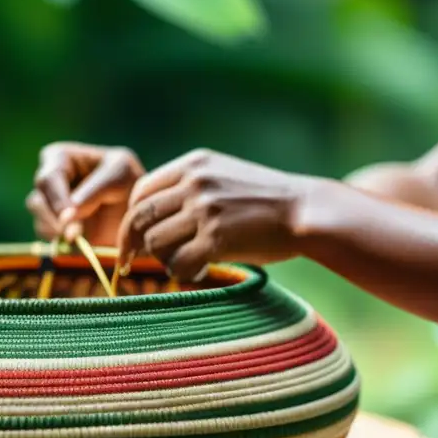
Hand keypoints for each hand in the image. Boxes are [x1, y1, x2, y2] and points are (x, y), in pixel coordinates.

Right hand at [27, 142, 144, 246]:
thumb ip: (93, 192)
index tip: (70, 218)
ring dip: (61, 233)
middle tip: (76, 235)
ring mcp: (48, 206)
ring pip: (40, 222)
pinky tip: (83, 240)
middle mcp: (49, 180)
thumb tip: (66, 216)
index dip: (57, 200)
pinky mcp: (54, 229)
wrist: (139, 209)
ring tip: (86, 234)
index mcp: (59, 157)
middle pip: (37, 202)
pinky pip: (49, 240)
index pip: (47, 178)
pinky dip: (64, 244)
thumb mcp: (120, 175)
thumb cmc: (130, 181)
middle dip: (57, 220)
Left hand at [115, 149, 310, 279]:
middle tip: (131, 262)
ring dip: (163, 260)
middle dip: (131, 243)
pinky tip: (197, 273)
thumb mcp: (225, 175)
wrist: (306, 211)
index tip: (134, 235)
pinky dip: (182, 273)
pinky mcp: (216, 238)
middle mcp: (195, 183)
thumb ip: (190, 187)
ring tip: (182, 264)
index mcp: (194, 164)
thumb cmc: (266, 200)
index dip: (132, 216)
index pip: (141, 190)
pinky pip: (179, 263)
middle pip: (139, 217)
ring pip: (155, 242)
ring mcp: (205, 210)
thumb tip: (153, 217)